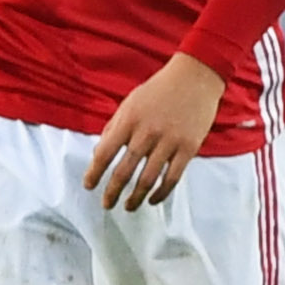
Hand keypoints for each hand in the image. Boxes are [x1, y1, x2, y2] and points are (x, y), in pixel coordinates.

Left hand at [85, 55, 225, 210]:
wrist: (195, 77)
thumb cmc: (159, 90)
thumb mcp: (130, 103)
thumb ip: (114, 128)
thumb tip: (100, 154)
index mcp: (129, 120)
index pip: (105, 153)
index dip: (94, 173)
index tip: (89, 185)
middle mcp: (147, 132)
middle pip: (125, 171)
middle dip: (112, 191)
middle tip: (106, 204)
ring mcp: (170, 141)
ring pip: (148, 179)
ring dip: (135, 197)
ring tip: (128, 206)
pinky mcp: (189, 147)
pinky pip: (173, 177)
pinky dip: (161, 193)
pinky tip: (153, 200)